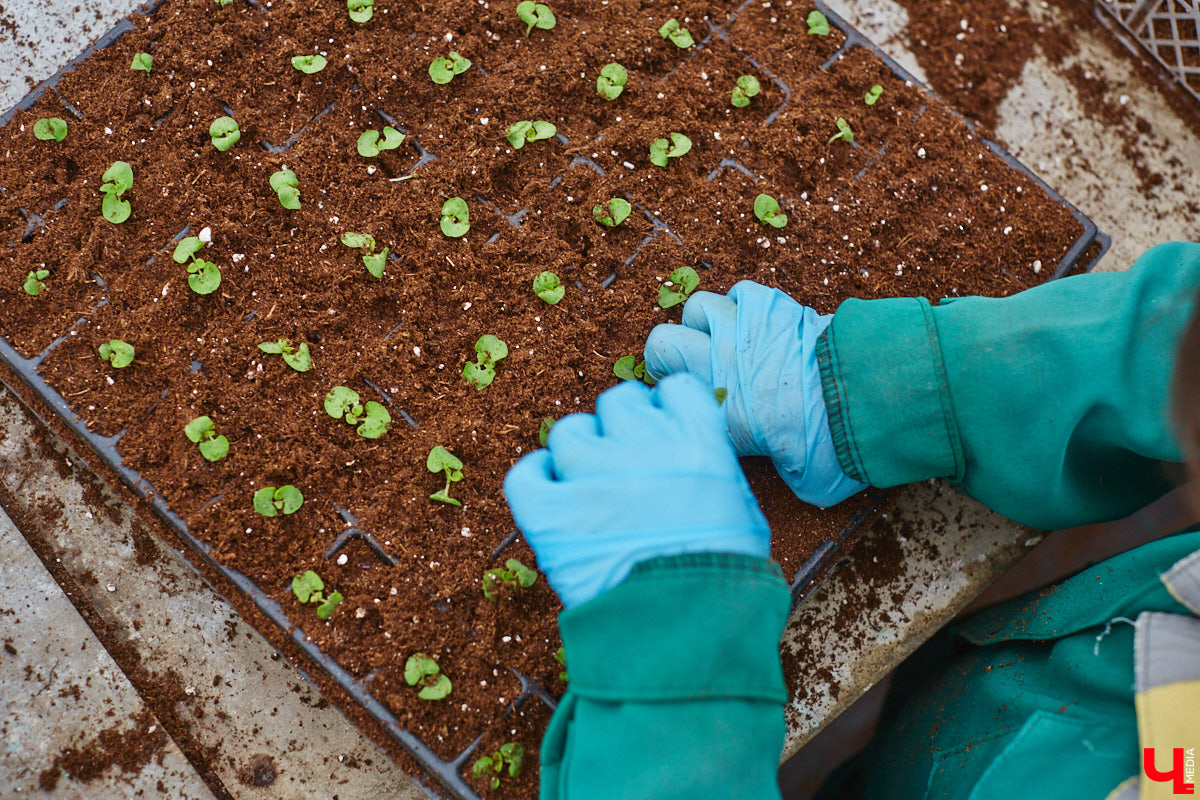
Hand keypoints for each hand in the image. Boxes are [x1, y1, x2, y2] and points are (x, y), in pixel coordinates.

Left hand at [503, 374, 769, 607]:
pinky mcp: (550, 512)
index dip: (667, 411)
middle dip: (623, 430)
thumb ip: (710, 467)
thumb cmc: (724, 580)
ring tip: (592, 490)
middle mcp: (642, 443)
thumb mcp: (741, 510)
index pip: (675, 388)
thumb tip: (689, 451)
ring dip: (580, 454)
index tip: (665, 434)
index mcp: (697, 439)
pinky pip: (527, 474)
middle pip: (619, 403)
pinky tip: (550, 494)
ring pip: (570, 432)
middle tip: (629, 468)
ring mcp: (591, 474)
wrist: (686, 631)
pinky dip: (535, 480)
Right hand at [644, 280, 866, 506]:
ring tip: (728, 339)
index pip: (667, 394)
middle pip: (661, 343)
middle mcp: (718, 366)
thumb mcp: (803, 481)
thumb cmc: (834, 445)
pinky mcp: (771, 305)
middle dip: (671, 356)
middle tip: (694, 367)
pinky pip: (740, 293)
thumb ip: (780, 469)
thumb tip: (788, 467)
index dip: (675, 397)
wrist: (865, 394)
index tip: (692, 403)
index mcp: (718, 414)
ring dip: (707, 323)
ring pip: (698, 309)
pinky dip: (746, 305)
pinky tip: (761, 322)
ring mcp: (742, 329)